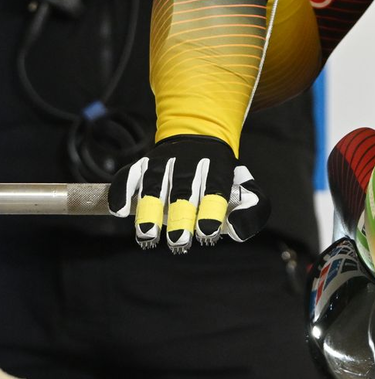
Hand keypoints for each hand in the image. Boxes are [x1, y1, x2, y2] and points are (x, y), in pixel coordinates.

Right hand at [108, 134, 269, 252]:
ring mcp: (164, 161)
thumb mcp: (247, 189)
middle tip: (179, 241)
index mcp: (219, 166)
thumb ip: (252, 211)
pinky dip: (123, 190)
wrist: (202, 136)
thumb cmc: (222, 178)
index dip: (211, 210)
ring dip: (150, 209)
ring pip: (155, 184)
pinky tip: (119, 211)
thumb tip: (236, 230)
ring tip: (148, 235)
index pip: (215, 188)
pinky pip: (129, 174)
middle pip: (184, 188)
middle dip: (181, 216)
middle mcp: (190, 161)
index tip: (207, 232)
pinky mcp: (144, 163)